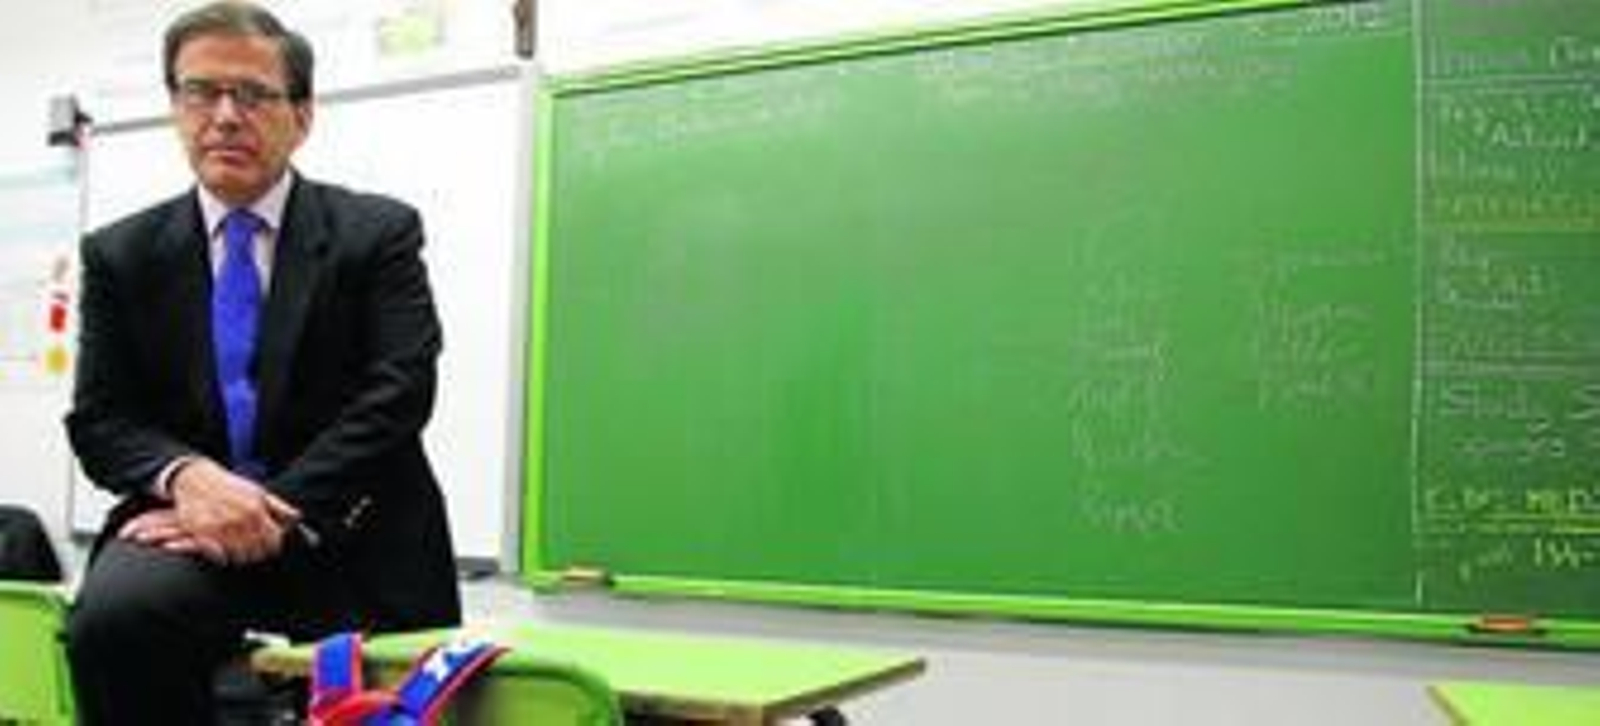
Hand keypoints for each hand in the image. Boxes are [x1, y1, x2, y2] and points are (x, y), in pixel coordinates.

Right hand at [120, 458, 300, 564]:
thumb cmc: (230, 487)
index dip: (274, 547)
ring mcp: (220, 527)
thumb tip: (298, 519)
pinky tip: (224, 551)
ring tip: (239, 550)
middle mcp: (239, 518)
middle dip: (258, 554)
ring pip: (239, 557)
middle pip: (257, 551)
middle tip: (254, 552)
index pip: (274, 540)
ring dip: (241, 557)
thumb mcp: (258, 492)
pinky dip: (223, 558)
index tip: (270, 548)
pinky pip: (219, 557)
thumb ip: (279, 507)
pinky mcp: (201, 533)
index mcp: (255, 508)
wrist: (195, 480)